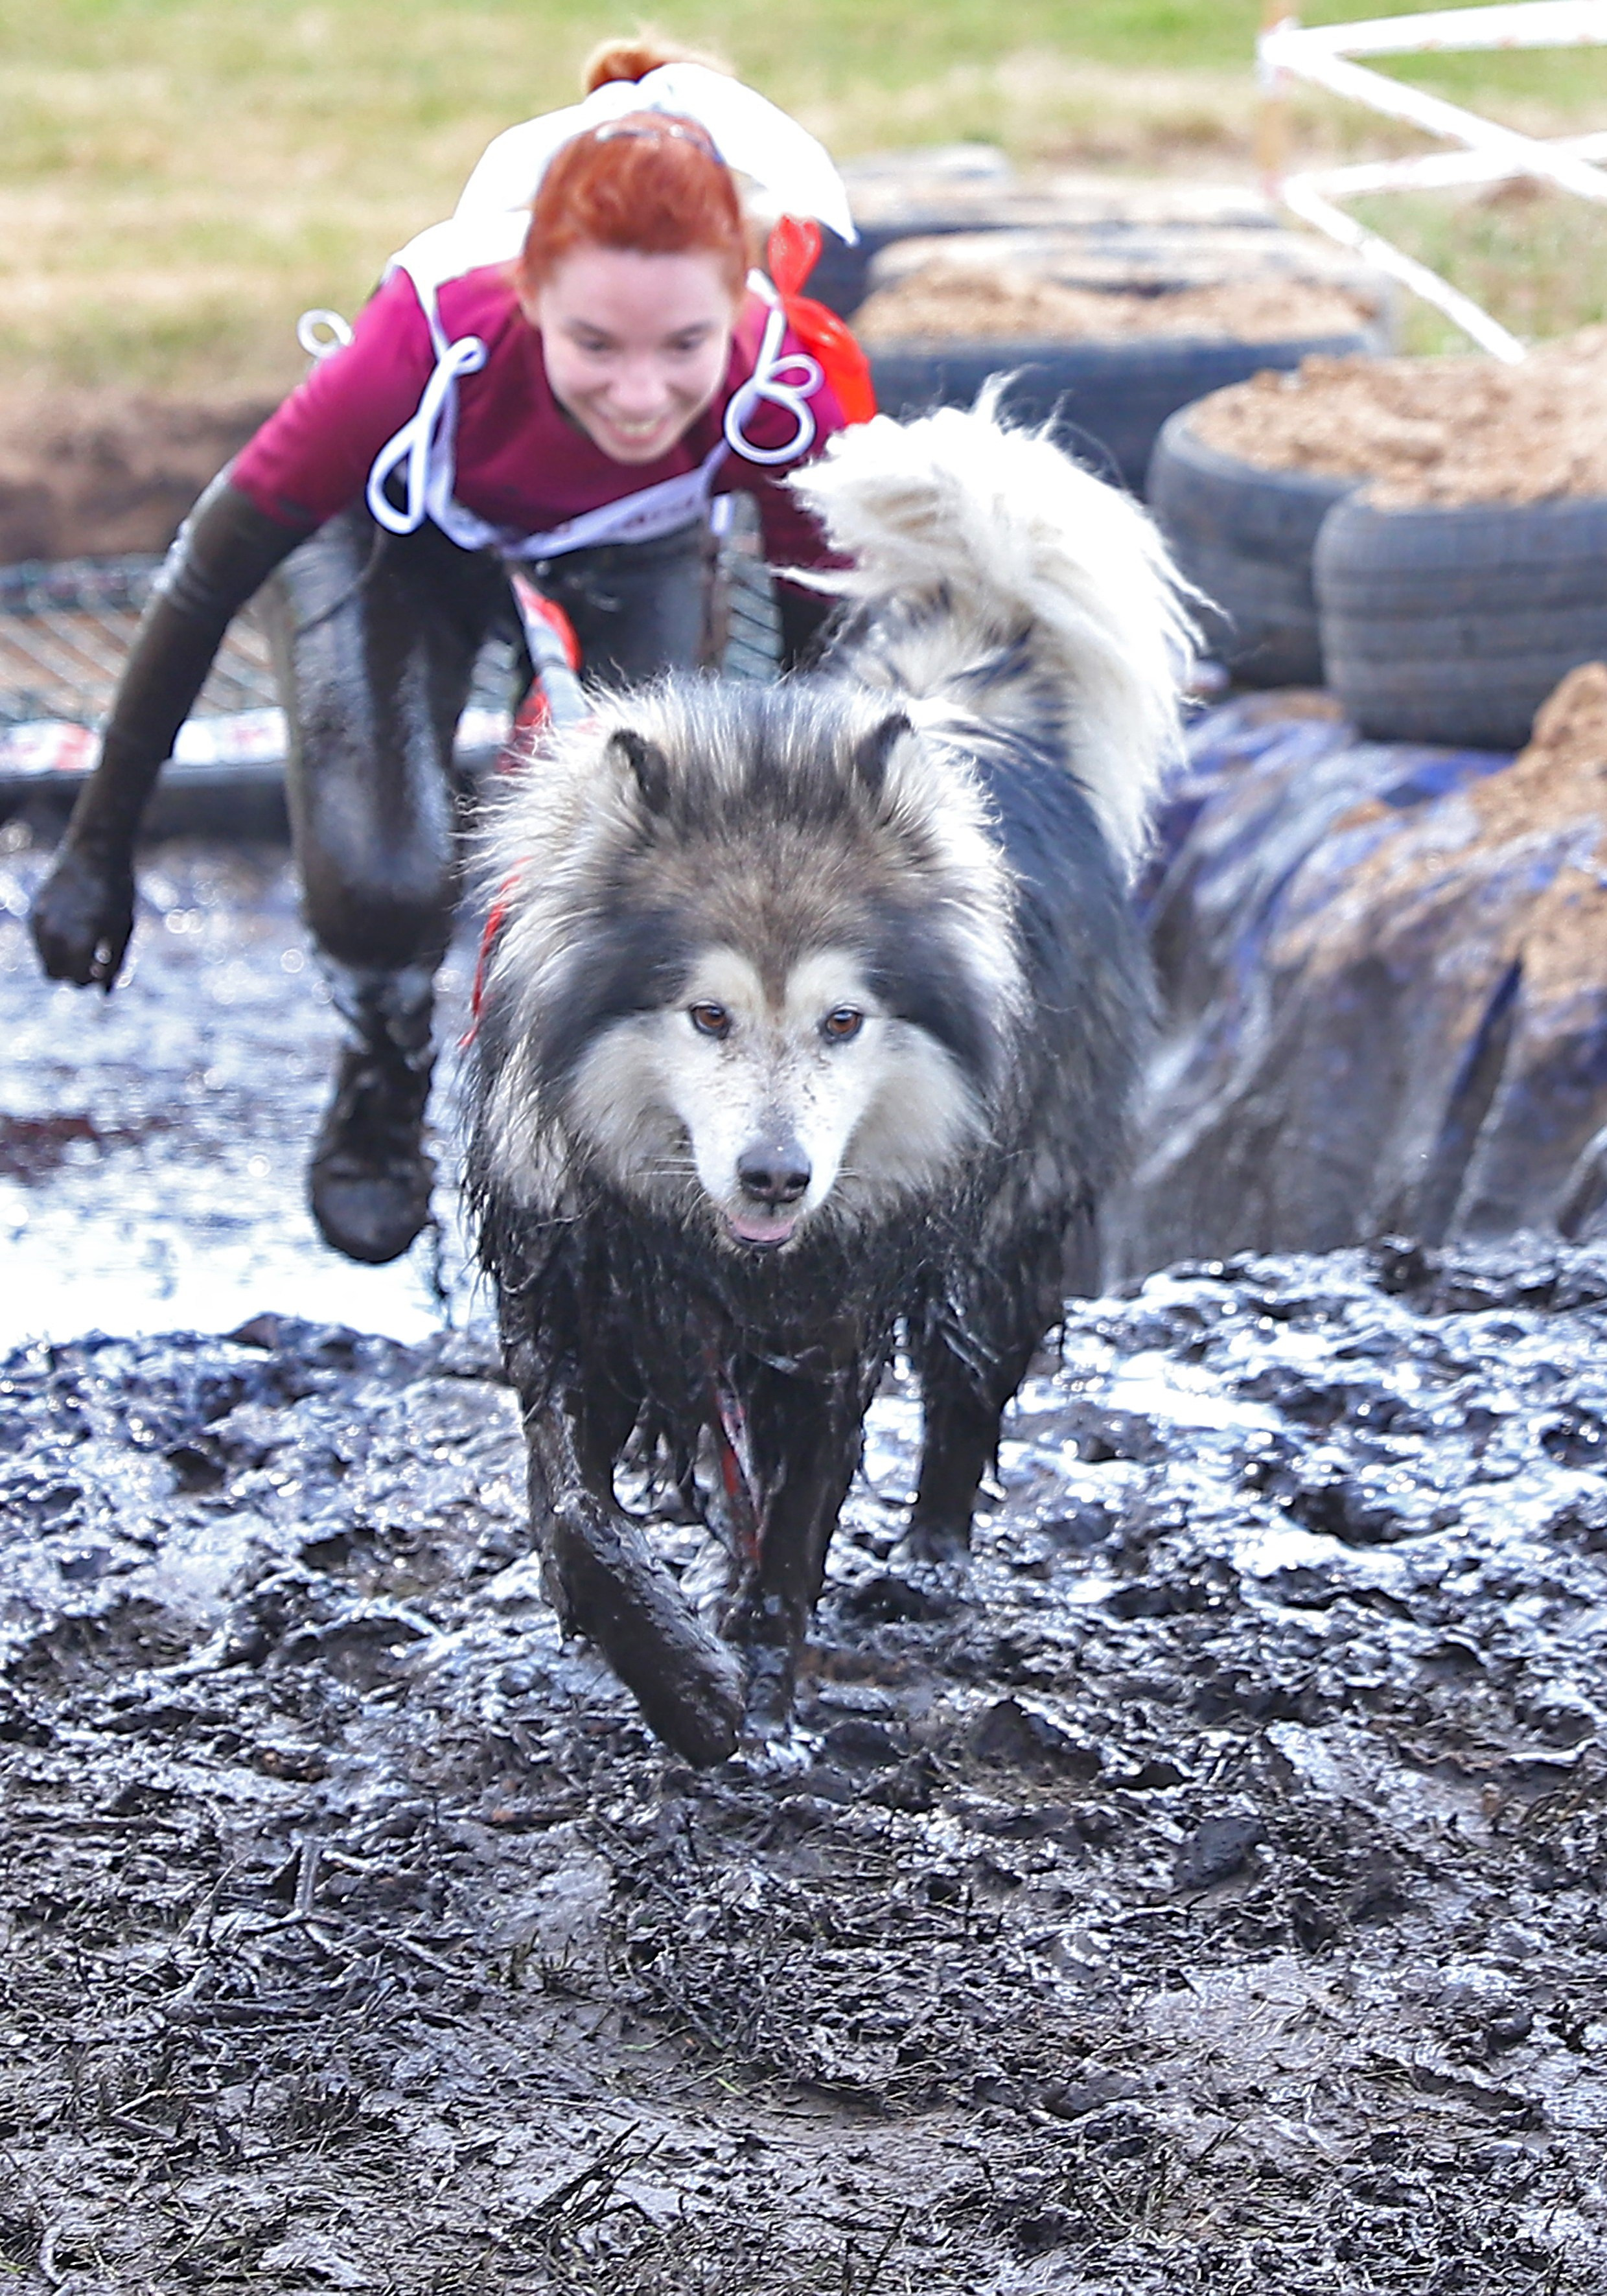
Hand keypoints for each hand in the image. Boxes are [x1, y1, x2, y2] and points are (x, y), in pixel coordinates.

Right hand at [29, 841, 135, 989]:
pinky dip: (53, 942)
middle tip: (91, 962)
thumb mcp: (123, 929)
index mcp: (82, 938)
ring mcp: (41, 920)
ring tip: (82, 944)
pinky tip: (72, 927)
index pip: (77, 979)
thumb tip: (103, 993)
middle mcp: (56, 931)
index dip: (92, 979)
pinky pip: (39, 940)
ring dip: (61, 959)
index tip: (102, 968)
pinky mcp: (34, 911)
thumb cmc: (118, 891)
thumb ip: (115, 964)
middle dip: (72, 974)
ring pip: (43, 958)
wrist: (95, 850)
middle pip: (54, 975)